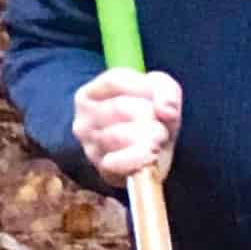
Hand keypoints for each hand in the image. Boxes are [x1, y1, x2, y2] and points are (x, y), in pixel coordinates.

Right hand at [73, 67, 180, 182]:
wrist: (145, 160)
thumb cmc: (148, 121)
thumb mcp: (159, 94)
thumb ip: (166, 90)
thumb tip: (166, 110)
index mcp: (92, 94)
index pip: (115, 81)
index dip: (144, 88)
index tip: (157, 100)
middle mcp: (84, 120)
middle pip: (119, 108)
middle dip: (149, 117)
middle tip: (158, 126)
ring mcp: (89, 145)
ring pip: (119, 135)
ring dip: (148, 138)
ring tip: (154, 141)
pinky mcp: (102, 168)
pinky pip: (118, 162)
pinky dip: (139, 158)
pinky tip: (149, 157)